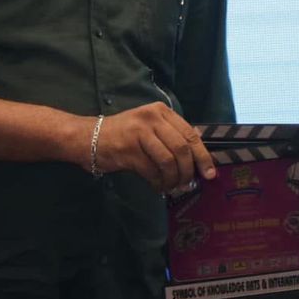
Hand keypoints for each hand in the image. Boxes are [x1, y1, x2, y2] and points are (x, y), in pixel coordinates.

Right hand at [93, 102, 214, 191]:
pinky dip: (158, 183)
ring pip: (168, 161)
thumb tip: (199, 150)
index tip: (209, 173)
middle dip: (188, 171)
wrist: (89, 137)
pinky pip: (152, 171)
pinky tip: (157, 187)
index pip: (190, 134)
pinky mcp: (129, 150)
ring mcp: (140, 133)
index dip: (203, 156)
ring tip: (170, 186)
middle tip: (186, 184)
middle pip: (181, 148)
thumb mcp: (150, 127)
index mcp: (161, 111)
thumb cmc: (124, 134)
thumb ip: (172, 134)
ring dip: (172, 179)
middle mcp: (152, 118)